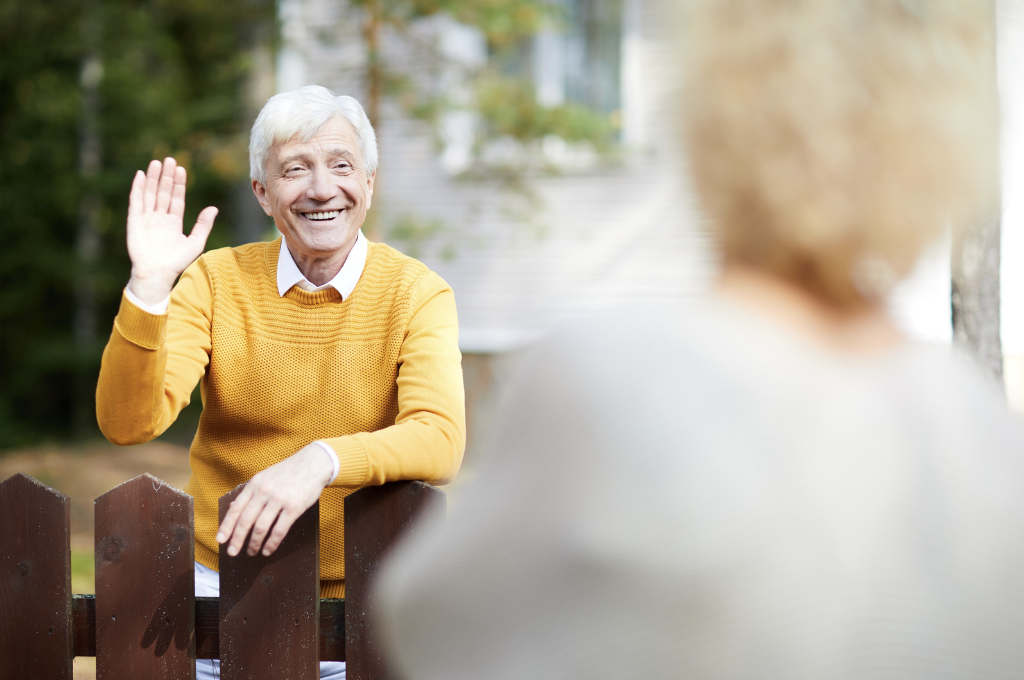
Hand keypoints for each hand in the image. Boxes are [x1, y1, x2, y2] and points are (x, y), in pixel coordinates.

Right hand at [126, 157, 217, 304]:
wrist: (158, 274)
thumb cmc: (176, 263)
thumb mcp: (195, 242)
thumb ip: (203, 225)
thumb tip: (213, 208)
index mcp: (173, 222)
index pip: (176, 198)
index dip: (179, 184)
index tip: (182, 169)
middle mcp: (159, 218)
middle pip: (163, 192)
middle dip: (167, 176)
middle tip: (171, 159)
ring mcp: (146, 218)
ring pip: (150, 193)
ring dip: (154, 178)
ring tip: (157, 162)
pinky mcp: (134, 221)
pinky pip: (136, 201)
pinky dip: (138, 188)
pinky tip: (141, 175)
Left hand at [216, 444, 335, 556]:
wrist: (313, 463)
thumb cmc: (289, 472)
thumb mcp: (265, 476)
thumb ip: (251, 492)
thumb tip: (233, 507)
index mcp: (255, 484)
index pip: (236, 508)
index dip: (226, 526)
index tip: (220, 539)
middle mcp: (264, 492)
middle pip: (246, 521)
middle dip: (237, 539)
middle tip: (232, 552)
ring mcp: (279, 499)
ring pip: (261, 528)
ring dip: (254, 544)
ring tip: (252, 552)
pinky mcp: (293, 507)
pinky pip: (279, 530)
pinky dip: (271, 543)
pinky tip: (268, 550)